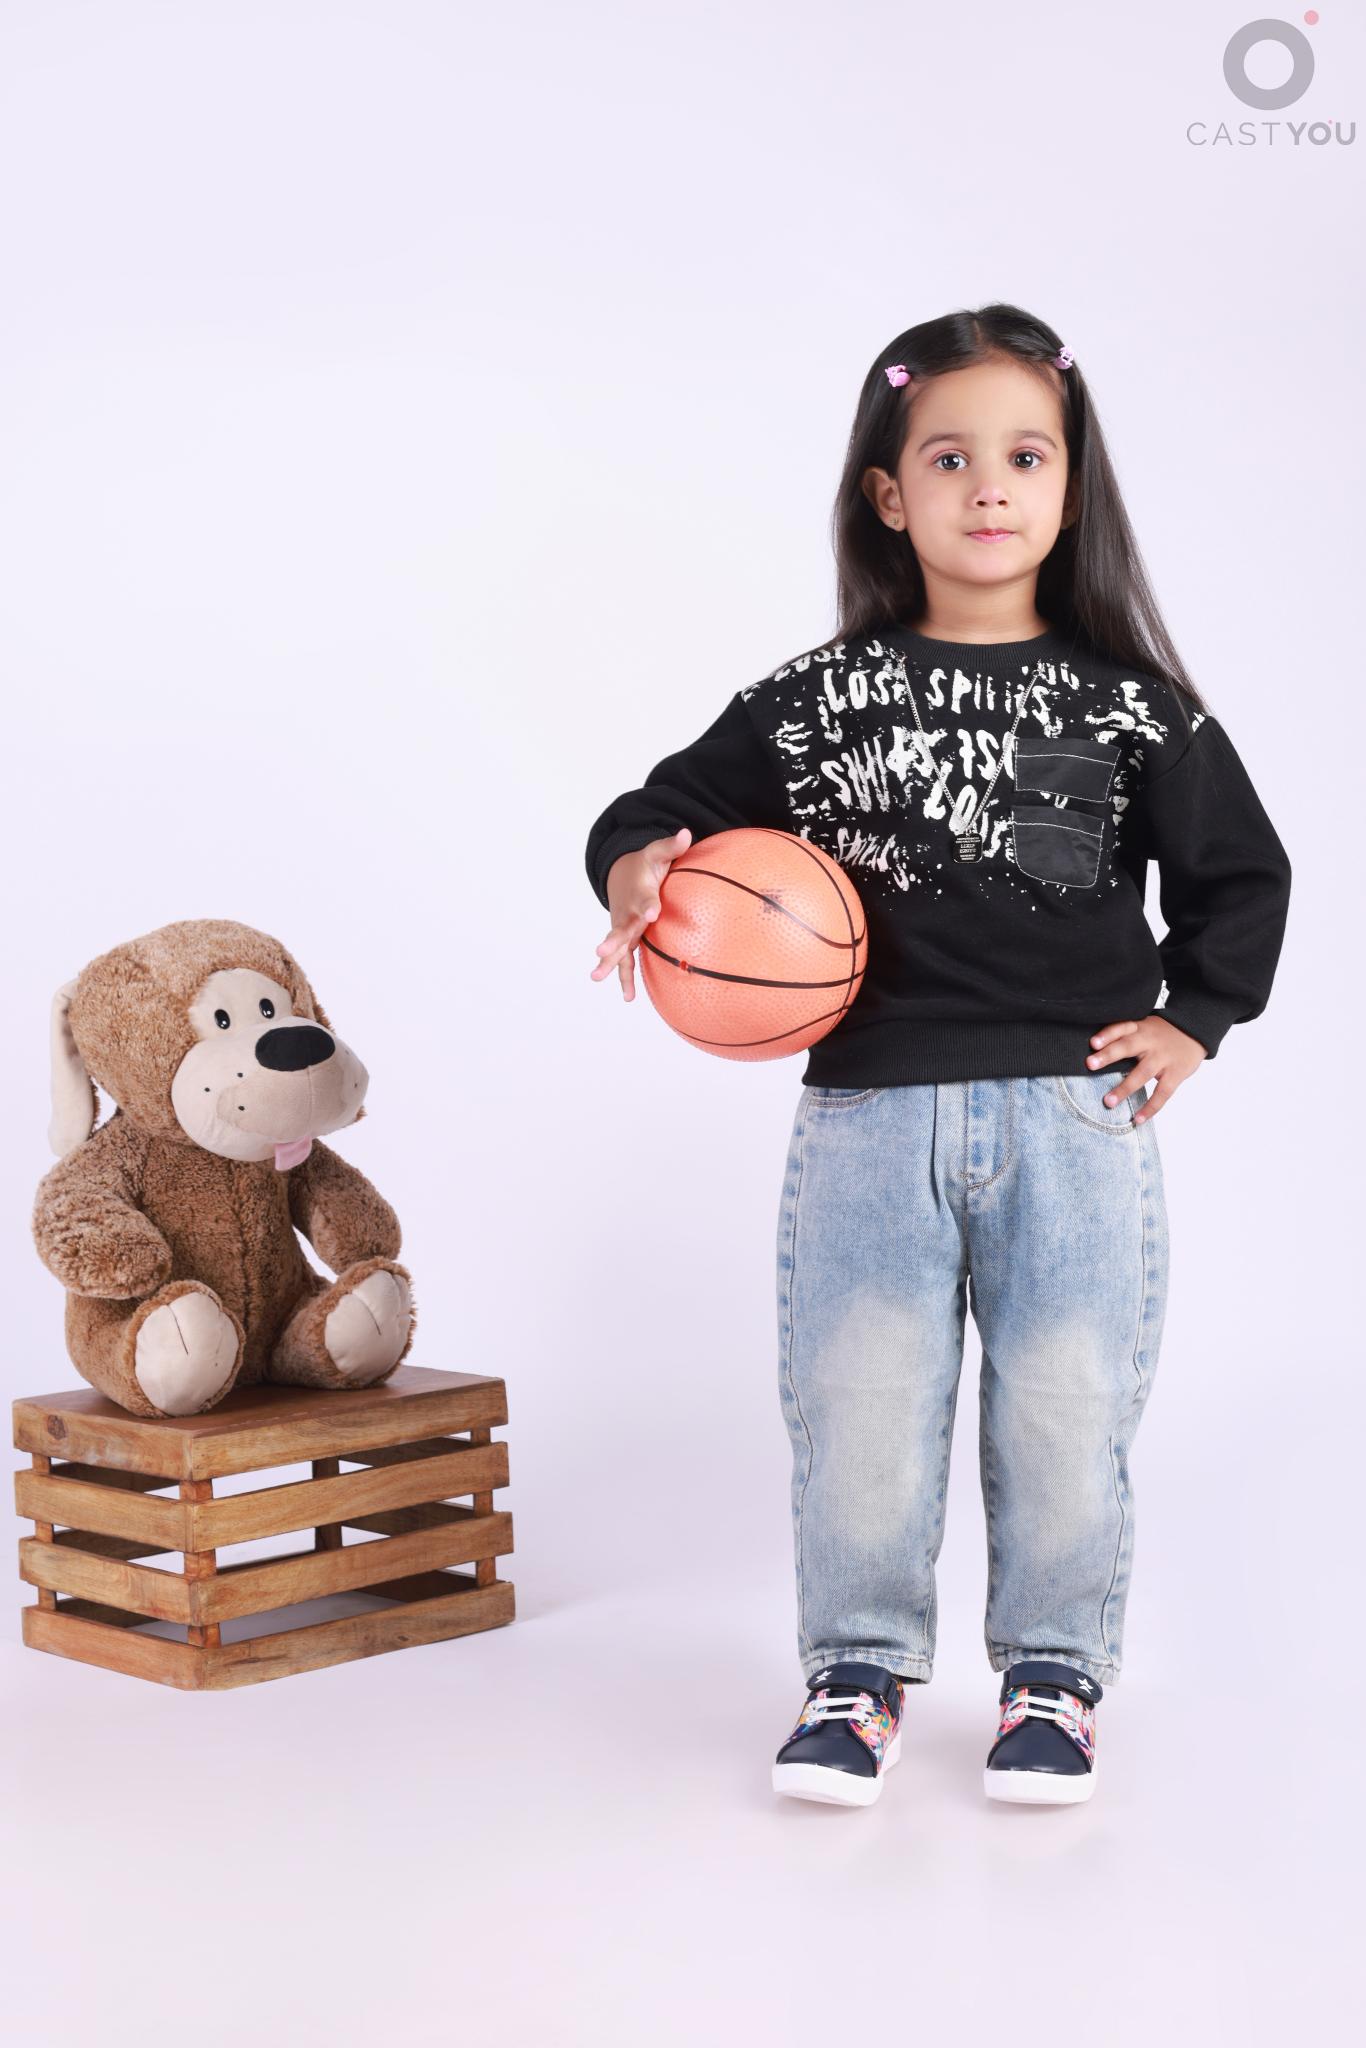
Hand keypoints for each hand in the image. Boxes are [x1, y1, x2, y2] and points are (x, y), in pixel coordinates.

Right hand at [589, 828, 691, 1000]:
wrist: (622, 875)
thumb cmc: (645, 866)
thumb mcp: (657, 854)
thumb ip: (671, 847)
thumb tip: (685, 833)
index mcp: (639, 894)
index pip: (644, 901)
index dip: (647, 906)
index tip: (651, 913)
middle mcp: (628, 914)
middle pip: (620, 929)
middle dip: (612, 941)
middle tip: (601, 951)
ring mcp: (624, 928)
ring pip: (617, 949)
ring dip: (608, 963)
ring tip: (596, 977)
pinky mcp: (625, 939)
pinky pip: (625, 961)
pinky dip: (625, 978)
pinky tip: (628, 998)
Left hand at [1086, 1015, 1206, 1122]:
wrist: (1196, 1031)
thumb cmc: (1162, 1033)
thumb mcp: (1145, 1027)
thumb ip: (1126, 1036)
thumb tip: (1096, 1052)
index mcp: (1140, 1028)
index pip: (1122, 1028)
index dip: (1107, 1034)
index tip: (1092, 1043)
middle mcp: (1150, 1041)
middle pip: (1128, 1046)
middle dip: (1108, 1055)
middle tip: (1090, 1065)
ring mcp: (1163, 1058)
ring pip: (1142, 1073)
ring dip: (1124, 1088)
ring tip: (1108, 1102)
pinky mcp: (1176, 1073)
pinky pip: (1162, 1093)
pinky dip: (1150, 1107)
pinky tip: (1138, 1119)